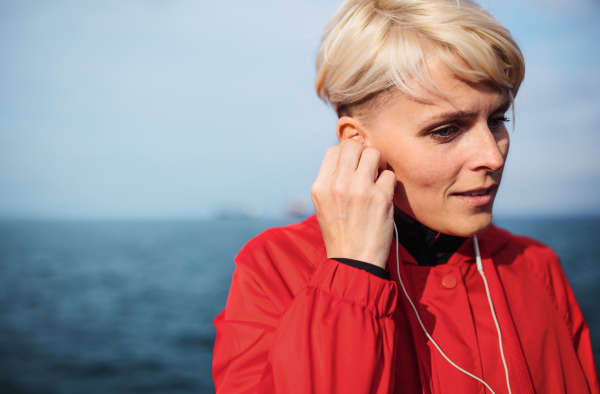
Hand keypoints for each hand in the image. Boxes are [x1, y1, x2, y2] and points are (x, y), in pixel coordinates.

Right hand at [311, 140, 396, 268]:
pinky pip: (389, 174)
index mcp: (321, 186)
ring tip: (376, 179)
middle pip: (354, 146)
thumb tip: (349, 156)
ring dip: (378, 164)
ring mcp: (360, 190)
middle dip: (363, 154)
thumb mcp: (323, 205)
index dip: (347, 153)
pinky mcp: (381, 198)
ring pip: (373, 153)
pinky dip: (388, 183)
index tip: (353, 164)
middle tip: (367, 169)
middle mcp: (338, 185)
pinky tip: (383, 195)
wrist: (354, 261)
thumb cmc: (340, 233)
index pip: (334, 150)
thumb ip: (332, 180)